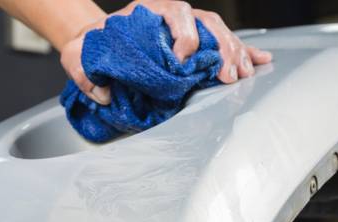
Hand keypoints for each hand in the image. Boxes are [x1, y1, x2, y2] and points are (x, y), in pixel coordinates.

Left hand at [59, 1, 272, 104]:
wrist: (95, 41)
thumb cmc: (91, 46)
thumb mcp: (78, 55)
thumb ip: (83, 74)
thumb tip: (102, 94)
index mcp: (148, 10)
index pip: (176, 13)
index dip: (185, 36)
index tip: (183, 61)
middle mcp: (171, 15)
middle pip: (206, 22)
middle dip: (221, 47)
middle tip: (228, 74)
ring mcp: (185, 26)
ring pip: (219, 32)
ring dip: (235, 52)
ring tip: (244, 74)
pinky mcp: (194, 40)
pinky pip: (221, 42)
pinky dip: (242, 51)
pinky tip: (260, 60)